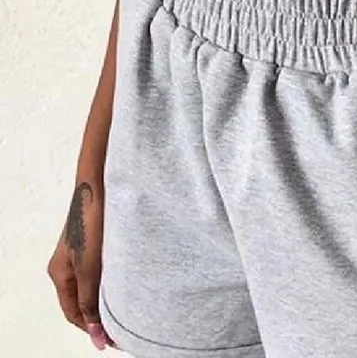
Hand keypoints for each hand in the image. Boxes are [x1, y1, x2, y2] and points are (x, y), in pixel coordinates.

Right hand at [47, 178, 115, 349]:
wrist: (99, 184)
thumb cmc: (91, 222)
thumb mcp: (90, 266)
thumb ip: (90, 299)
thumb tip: (95, 333)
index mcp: (59, 273)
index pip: (73, 313)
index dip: (91, 329)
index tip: (111, 341)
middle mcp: (67, 264)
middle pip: (81, 301)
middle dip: (99, 317)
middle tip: (122, 330)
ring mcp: (81, 252)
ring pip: (93, 285)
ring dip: (107, 300)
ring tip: (128, 312)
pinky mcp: (95, 241)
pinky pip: (102, 270)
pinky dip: (112, 282)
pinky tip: (128, 285)